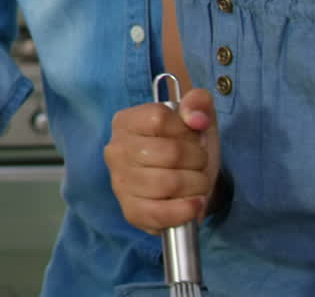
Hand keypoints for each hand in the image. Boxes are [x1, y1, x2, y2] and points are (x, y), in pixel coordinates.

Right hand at [103, 88, 219, 233]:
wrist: (181, 184)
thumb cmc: (185, 147)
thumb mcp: (194, 118)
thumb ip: (198, 103)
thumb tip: (196, 119)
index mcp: (126, 122)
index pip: (159, 118)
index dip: (186, 129)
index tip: (190, 136)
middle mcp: (116, 150)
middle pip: (170, 152)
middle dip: (198, 160)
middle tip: (197, 163)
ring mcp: (120, 182)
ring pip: (170, 183)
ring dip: (197, 185)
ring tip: (196, 182)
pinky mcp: (130, 210)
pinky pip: (161, 213)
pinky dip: (186, 209)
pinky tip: (194, 203)